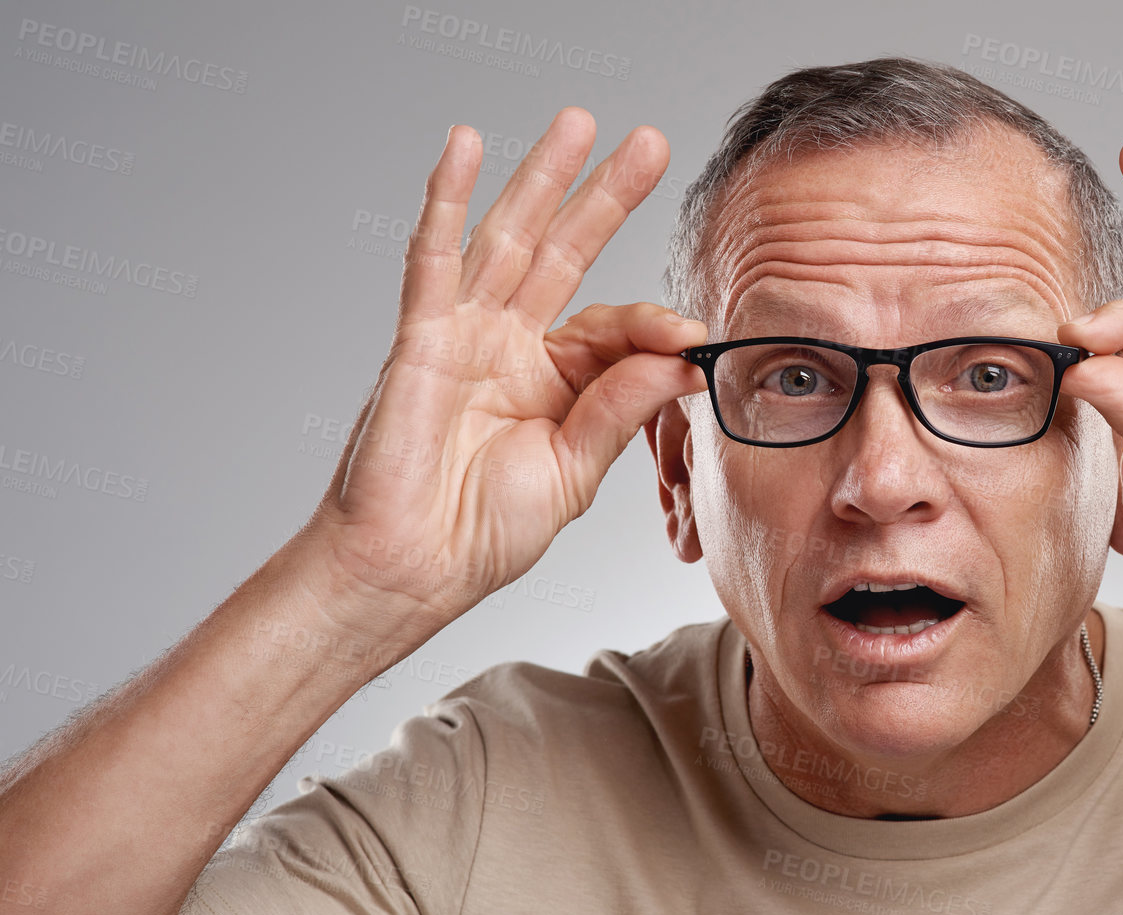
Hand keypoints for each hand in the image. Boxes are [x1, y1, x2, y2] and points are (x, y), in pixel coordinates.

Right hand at [295, 107, 706, 634]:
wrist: (414, 570)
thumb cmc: (481, 531)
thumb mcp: (574, 469)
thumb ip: (621, 407)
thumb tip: (682, 357)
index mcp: (551, 380)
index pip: (612, 326)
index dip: (653, 324)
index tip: (695, 338)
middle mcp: (508, 346)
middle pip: (563, 252)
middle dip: (604, 196)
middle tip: (647, 142)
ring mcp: (463, 335)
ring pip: (508, 239)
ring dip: (541, 178)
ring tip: (577, 123)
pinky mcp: (421, 340)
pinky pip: (433, 260)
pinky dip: (445, 201)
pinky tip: (463, 148)